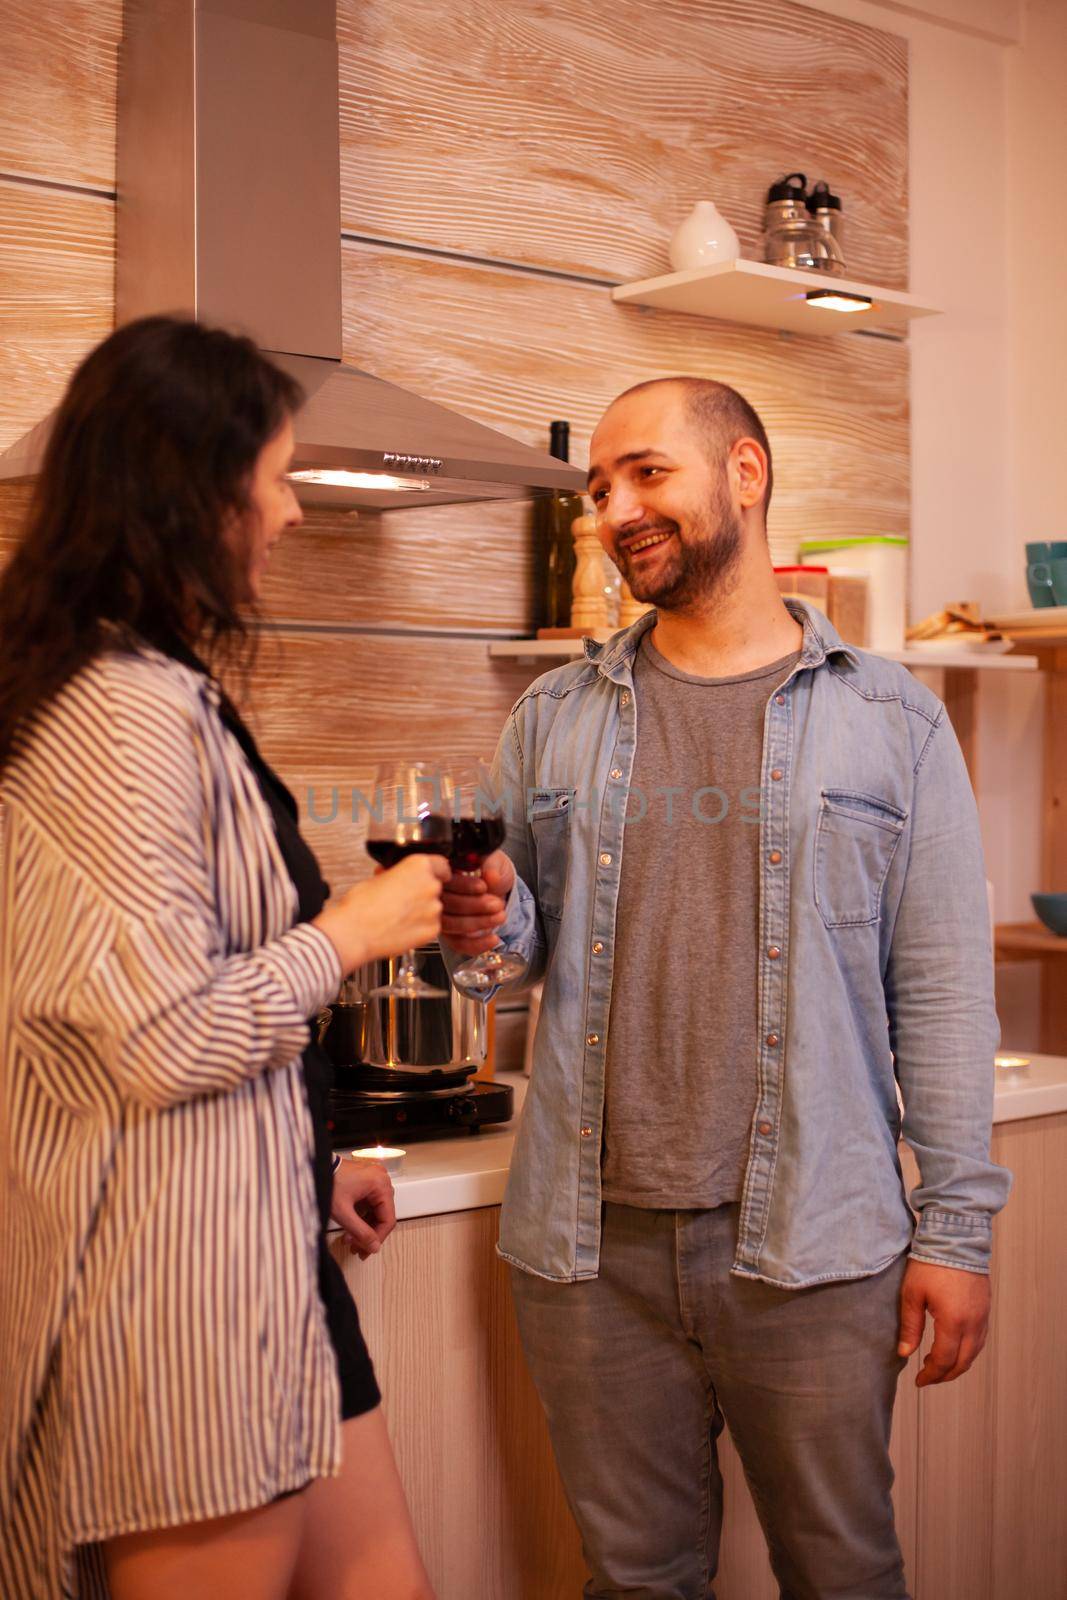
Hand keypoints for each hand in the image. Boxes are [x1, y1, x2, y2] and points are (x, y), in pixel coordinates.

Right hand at [313, 854, 450, 974]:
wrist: (354, 932)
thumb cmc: (360, 906)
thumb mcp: (377, 878)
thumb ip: (396, 874)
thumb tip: (397, 875)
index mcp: (419, 866)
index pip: (442, 864)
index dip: (436, 871)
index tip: (433, 876)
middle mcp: (431, 886)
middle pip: (436, 887)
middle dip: (423, 892)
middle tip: (404, 899)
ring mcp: (434, 909)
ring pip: (433, 907)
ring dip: (422, 910)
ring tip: (399, 915)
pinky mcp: (432, 930)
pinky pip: (432, 925)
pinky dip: (421, 926)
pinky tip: (403, 927)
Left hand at [330, 1160, 396, 1258]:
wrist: (313, 1168)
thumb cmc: (328, 1181)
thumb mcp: (343, 1212)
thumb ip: (360, 1232)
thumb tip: (374, 1247)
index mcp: (381, 1184)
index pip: (388, 1219)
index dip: (378, 1237)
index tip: (367, 1249)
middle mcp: (381, 1180)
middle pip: (382, 1215)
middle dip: (369, 1234)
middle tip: (358, 1249)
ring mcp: (374, 1179)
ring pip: (375, 1211)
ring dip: (364, 1227)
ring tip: (350, 1240)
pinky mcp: (366, 1180)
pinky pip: (370, 1203)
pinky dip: (361, 1217)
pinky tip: (350, 1228)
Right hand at [441, 849, 515, 955]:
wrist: (499, 885)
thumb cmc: (492, 869)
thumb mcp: (495, 860)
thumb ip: (492, 865)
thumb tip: (491, 875)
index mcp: (443, 871)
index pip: (443, 880)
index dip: (463, 885)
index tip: (483, 887)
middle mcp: (437, 893)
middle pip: (445, 904)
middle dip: (475, 906)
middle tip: (497, 903)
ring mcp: (441, 914)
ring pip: (450, 924)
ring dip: (477, 924)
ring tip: (500, 916)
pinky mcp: (450, 932)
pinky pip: (457, 943)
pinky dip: (476, 944)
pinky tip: (493, 938)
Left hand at [897, 1259, 990, 1385]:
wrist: (955, 1238)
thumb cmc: (930, 1263)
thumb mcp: (912, 1294)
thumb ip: (910, 1326)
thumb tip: (904, 1354)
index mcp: (953, 1322)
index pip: (944, 1360)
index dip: (931, 1374)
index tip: (919, 1381)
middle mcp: (973, 1323)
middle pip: (963, 1362)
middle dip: (945, 1375)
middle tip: (928, 1378)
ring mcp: (983, 1316)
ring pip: (974, 1352)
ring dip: (958, 1364)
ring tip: (939, 1365)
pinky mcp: (985, 1308)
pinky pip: (980, 1339)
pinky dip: (968, 1350)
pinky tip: (955, 1348)